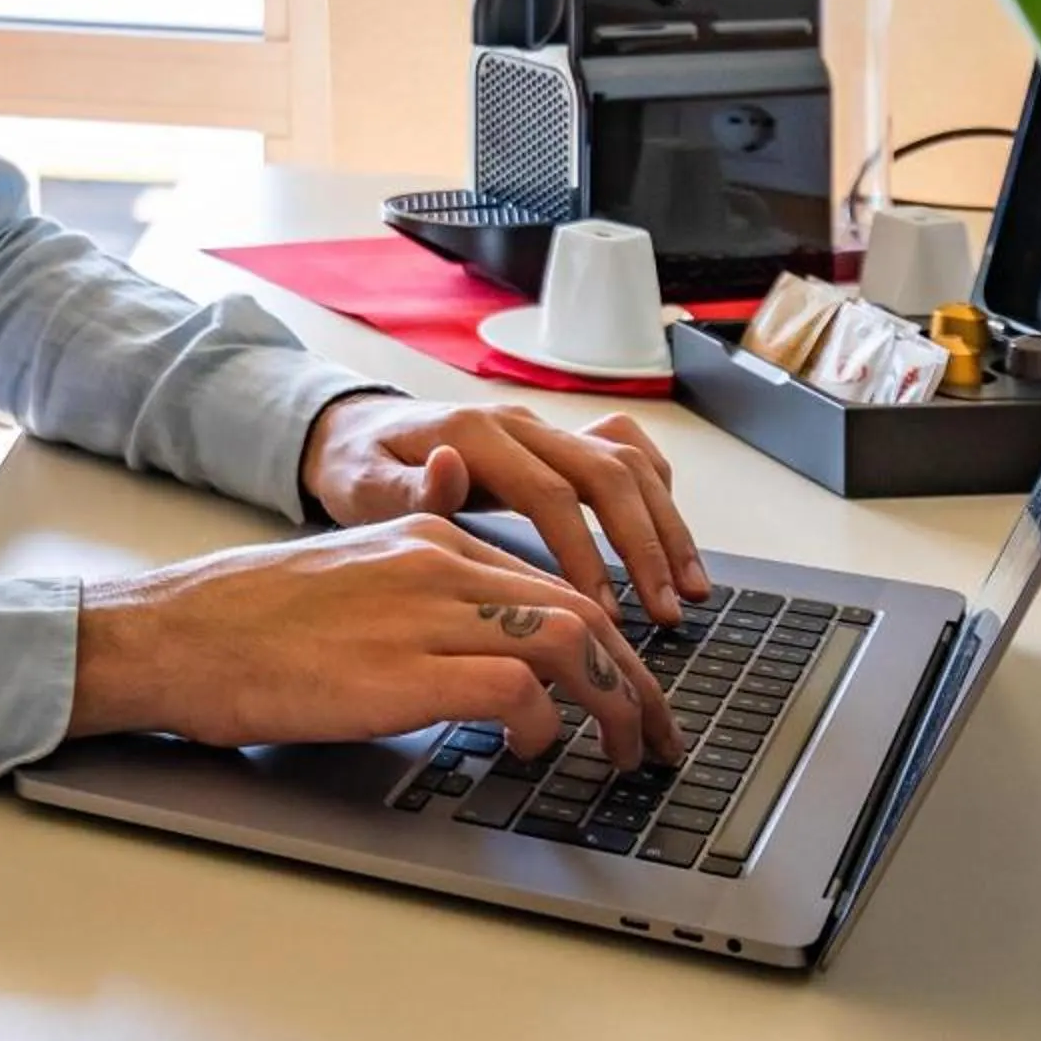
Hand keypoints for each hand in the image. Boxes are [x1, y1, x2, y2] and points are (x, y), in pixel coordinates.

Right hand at [69, 514, 684, 767]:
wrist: (171, 634)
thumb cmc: (242, 625)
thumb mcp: (347, 586)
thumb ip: (418, 602)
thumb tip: (481, 657)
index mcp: (424, 537)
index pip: (553, 585)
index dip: (612, 647)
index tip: (633, 696)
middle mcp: (434, 563)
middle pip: (582, 610)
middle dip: (638, 682)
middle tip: (658, 738)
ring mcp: (419, 613)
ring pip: (569, 639)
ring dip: (613, 704)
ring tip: (619, 755)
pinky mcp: (399, 669)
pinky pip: (513, 686)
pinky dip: (541, 721)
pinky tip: (528, 749)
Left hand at [298, 394, 708, 624]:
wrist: (352, 429)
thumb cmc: (357, 468)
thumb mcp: (361, 486)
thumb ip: (406, 491)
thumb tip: (449, 470)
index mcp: (471, 436)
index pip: (550, 493)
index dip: (585, 554)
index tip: (604, 615)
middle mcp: (517, 425)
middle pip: (607, 472)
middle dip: (646, 544)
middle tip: (666, 613)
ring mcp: (542, 428)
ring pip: (628, 461)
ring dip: (666, 526)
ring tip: (688, 591)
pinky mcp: (555, 441)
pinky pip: (625, 452)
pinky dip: (657, 495)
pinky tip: (672, 543)